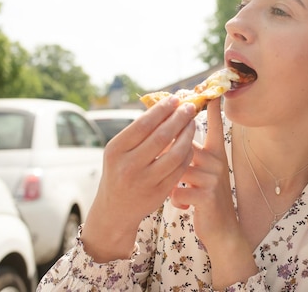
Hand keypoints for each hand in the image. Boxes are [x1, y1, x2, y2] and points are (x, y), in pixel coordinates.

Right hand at [81, 97, 196, 261]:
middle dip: (178, 119)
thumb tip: (166, 105)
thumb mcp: (119, 151)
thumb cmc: (120, 170)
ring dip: (187, 135)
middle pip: (161, 137)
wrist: (115, 209)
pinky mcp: (159, 192)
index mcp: (116, 150)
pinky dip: (188, 153)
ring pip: (175, 153)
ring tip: (192, 123)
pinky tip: (190, 142)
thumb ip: (138, 132)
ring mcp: (144, 181)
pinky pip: (180, 168)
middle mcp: (128, 166)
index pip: (143, 124)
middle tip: (189, 107)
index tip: (175, 99)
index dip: (161, 110)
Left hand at [170, 99, 256, 287]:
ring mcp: (213, 178)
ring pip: (179, 168)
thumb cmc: (207, 197)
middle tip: (163, 153)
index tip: (213, 88)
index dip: (213, 106)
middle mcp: (218, 161)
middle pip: (187, 144)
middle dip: (172, 149)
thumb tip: (174, 134)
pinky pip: (178, 190)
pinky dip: (175, 200)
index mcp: (217, 153)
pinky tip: (182, 206)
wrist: (223, 229)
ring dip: (171, 181)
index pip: (215, 124)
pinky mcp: (206, 195)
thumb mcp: (204, 173)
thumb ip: (192, 154)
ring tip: (178, 190)